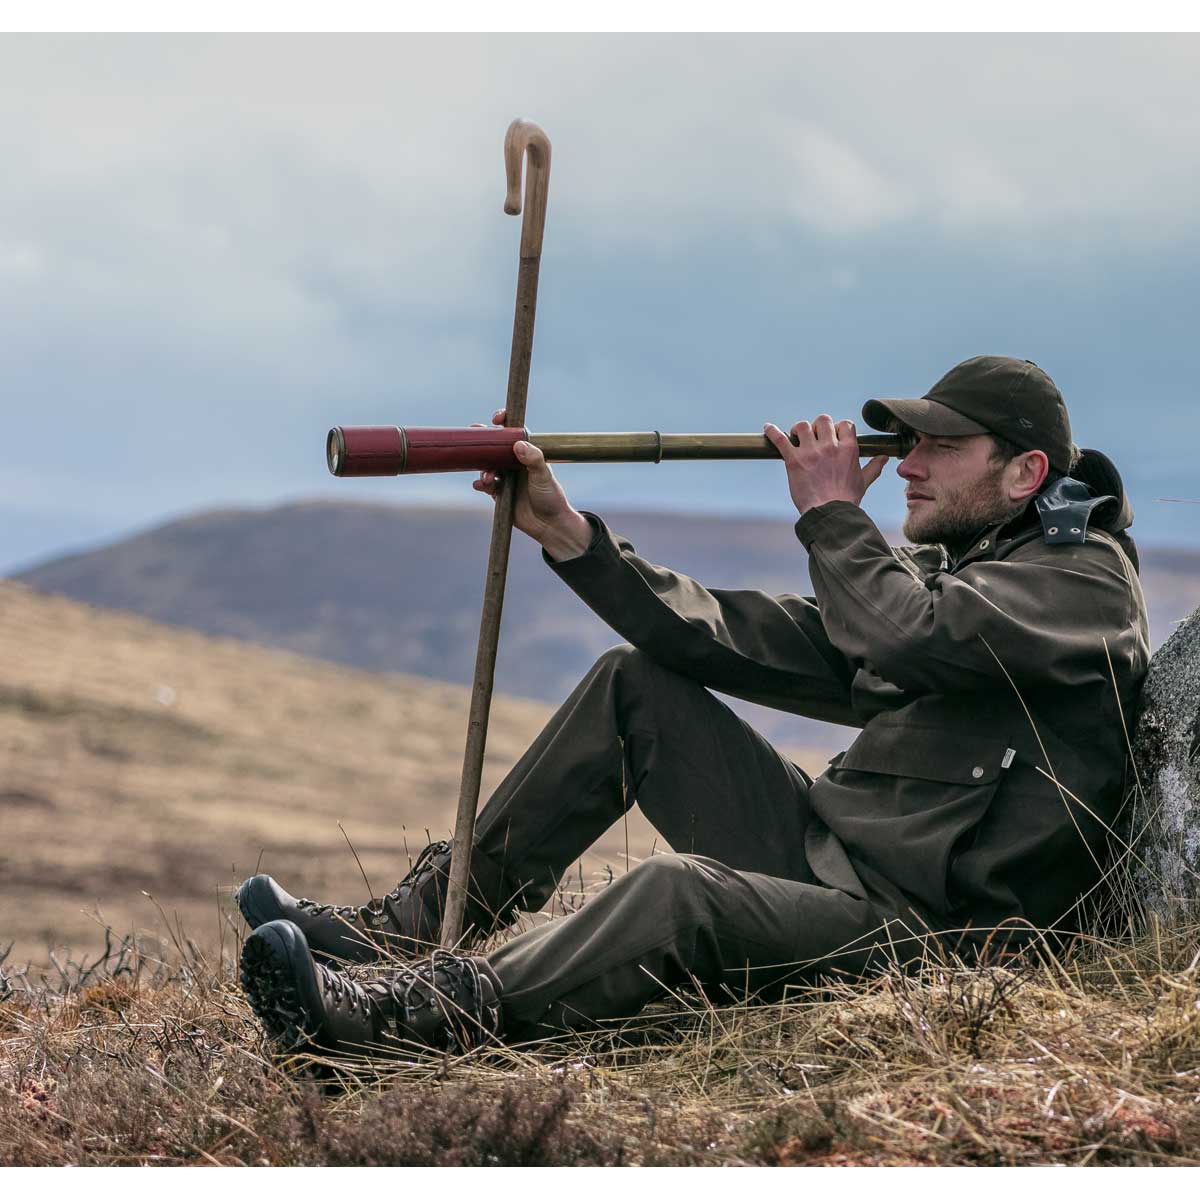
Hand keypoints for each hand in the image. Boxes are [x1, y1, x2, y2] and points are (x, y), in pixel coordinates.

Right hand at [472, 410, 592, 559]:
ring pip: (487, 466)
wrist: (549, 525)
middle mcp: (514, 463)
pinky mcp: (499, 493)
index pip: (513, 432)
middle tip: (474, 437)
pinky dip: (481, 483)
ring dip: (484, 469)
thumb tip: (518, 444)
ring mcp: (506, 477)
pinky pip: (485, 484)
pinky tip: (480, 485)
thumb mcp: (544, 476)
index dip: (504, 422)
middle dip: (483, 441)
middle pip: (495, 447)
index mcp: (527, 453)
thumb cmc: (551, 496)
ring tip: (489, 478)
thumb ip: (533, 459)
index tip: (497, 418)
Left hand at [763, 415, 887, 517]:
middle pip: (823, 420)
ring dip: (799, 430)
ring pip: (803, 426)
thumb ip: (873, 466)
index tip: (834, 437)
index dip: (838, 428)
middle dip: (819, 426)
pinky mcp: (794, 460)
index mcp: (848, 449)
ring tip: (797, 438)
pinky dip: (772, 432)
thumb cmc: (847, 500)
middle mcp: (830, 446)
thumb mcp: (863, 481)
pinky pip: (780, 439)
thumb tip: (884, 457)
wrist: (829, 514)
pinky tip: (767, 428)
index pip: (844, 424)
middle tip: (815, 438)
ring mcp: (811, 452)